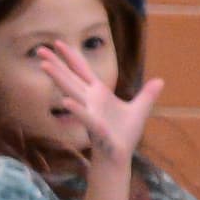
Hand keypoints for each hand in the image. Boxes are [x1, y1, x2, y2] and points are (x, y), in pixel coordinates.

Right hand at [38, 38, 160, 177]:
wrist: (119, 156)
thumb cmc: (124, 135)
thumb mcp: (140, 110)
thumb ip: (147, 94)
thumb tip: (160, 80)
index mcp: (99, 93)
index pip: (82, 71)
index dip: (71, 57)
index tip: (58, 43)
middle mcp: (90, 100)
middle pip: (70, 77)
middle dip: (55, 63)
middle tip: (39, 50)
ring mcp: (90, 112)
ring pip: (71, 91)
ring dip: (58, 78)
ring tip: (44, 66)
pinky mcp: (95, 127)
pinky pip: (84, 116)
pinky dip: (76, 109)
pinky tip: (65, 101)